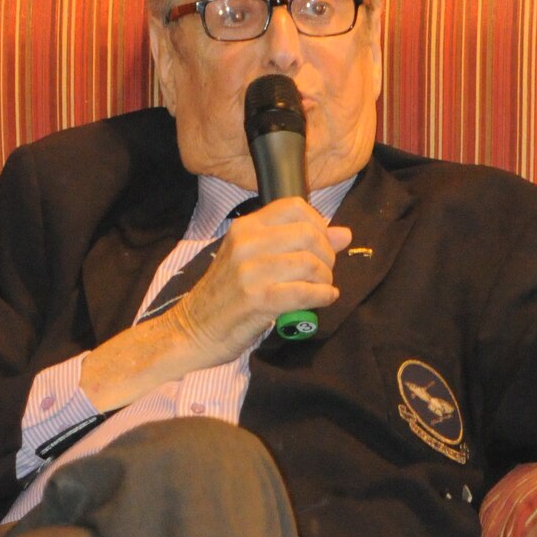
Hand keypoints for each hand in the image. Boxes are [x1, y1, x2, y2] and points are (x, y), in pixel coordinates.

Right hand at [171, 199, 351, 367]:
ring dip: (325, 278)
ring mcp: (250, 272)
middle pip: (308, 235)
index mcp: (244, 228)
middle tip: (325, 272)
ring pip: (309, 263)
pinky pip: (304, 292)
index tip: (322, 244)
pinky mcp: (257, 300)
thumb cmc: (226, 295)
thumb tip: (344, 234)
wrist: (192, 330)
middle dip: (327, 255)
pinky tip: (324, 299)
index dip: (319, 224)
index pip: (295, 207)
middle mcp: (246, 244)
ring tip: (322, 288)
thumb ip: (296, 243)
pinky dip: (322, 296)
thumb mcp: (254, 260)